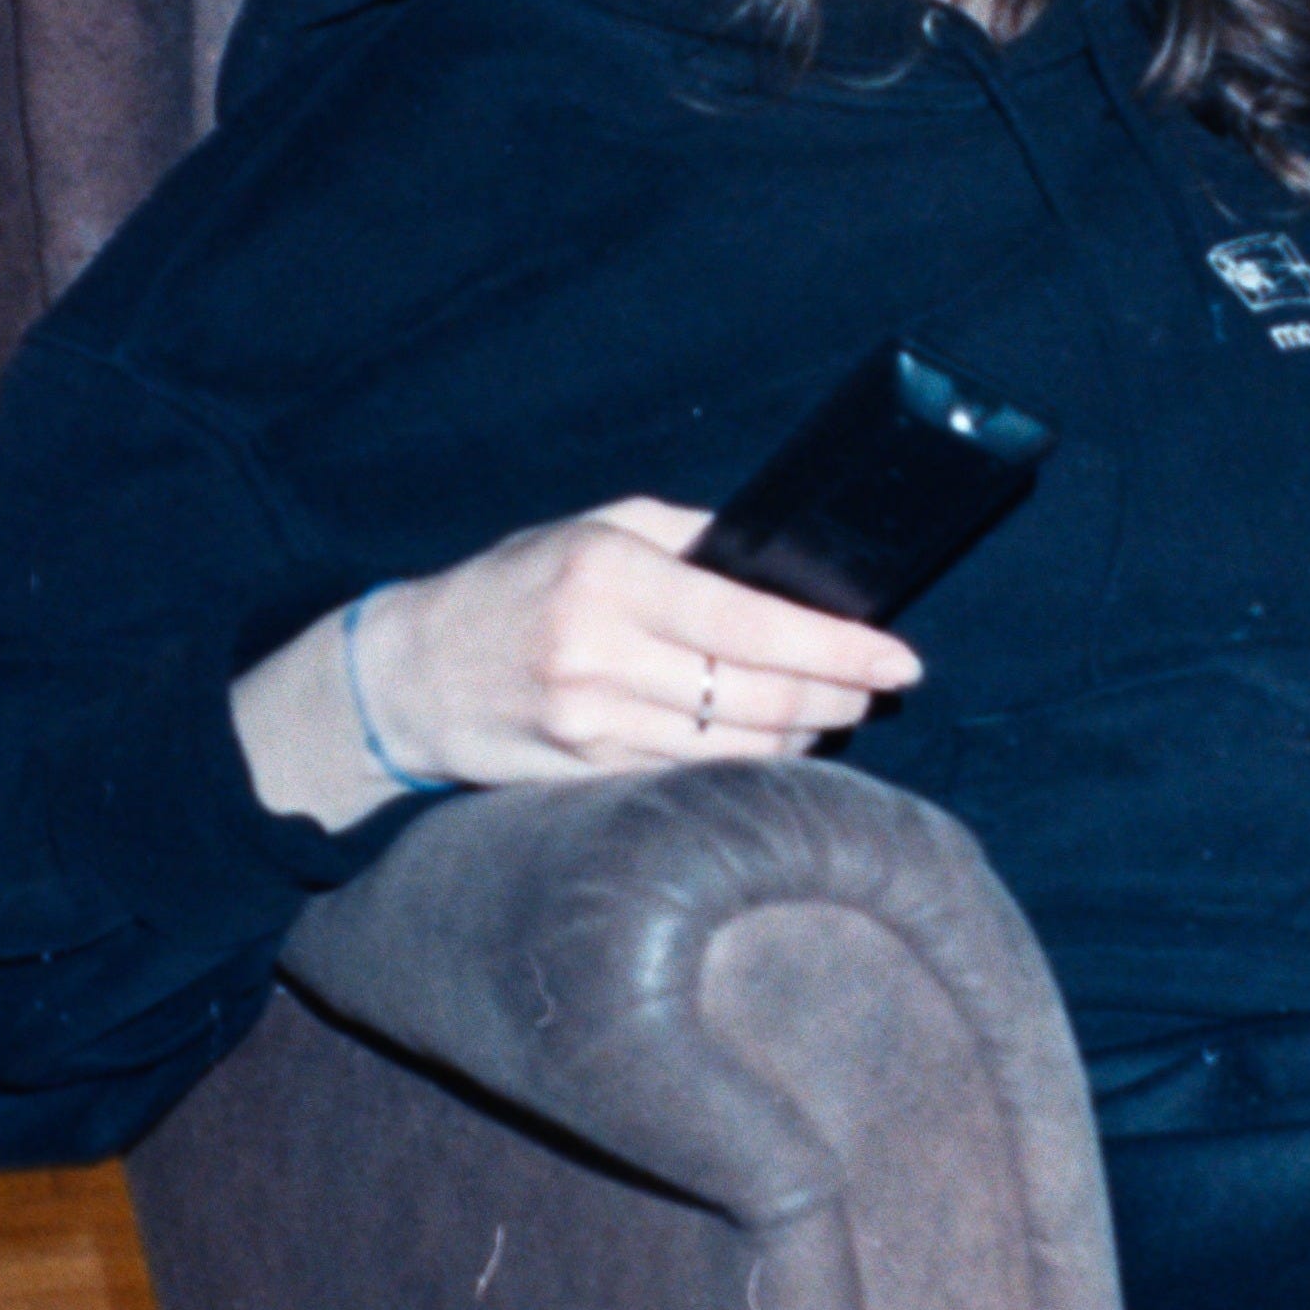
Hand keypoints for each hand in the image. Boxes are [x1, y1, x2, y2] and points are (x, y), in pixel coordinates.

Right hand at [230, 500, 921, 830]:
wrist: (409, 676)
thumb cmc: (514, 587)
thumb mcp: (595, 531)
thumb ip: (692, 540)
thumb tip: (792, 563)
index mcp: (610, 577)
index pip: (756, 624)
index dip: (842, 649)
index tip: (899, 661)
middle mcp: (601, 655)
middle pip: (762, 697)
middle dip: (840, 698)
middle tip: (874, 689)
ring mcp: (592, 727)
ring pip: (740, 749)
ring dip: (804, 735)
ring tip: (829, 713)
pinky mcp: (587, 778)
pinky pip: (699, 778)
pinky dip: (751, 764)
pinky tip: (772, 743)